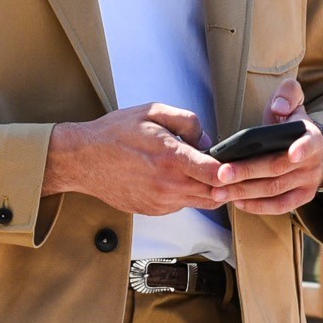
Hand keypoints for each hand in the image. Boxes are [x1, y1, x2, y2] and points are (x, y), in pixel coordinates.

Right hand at [45, 102, 225, 214]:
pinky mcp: (154, 211)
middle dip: (226, 184)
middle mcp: (168, 184)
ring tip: (201, 172)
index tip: (238, 170)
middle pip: (214, 194)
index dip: (231, 174)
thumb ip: (187, 122)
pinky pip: (182, 206)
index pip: (213, 173)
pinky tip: (175, 179)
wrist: (84, 160)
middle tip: (230, 171)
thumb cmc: (115, 134)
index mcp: (170, 157)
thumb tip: (207, 141)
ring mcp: (160, 201)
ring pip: (200, 202)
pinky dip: (186, 195)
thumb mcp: (153, 112)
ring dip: (207, 190)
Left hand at [213, 79, 322, 215]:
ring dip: (244, 192)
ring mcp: (307, 183)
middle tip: (222, 174)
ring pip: (274, 190)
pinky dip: (257, 206)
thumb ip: (287, 95)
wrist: (309, 148)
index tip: (292, 154)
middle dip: (247, 171)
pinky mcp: (301, 199)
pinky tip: (236, 201)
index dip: (301, 149)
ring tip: (219, 191)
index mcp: (312, 137)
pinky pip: (278, 206)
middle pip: (277, 169)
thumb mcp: (293, 101)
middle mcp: (313, 163)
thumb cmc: (293, 124)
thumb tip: (278, 107)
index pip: (309, 143)